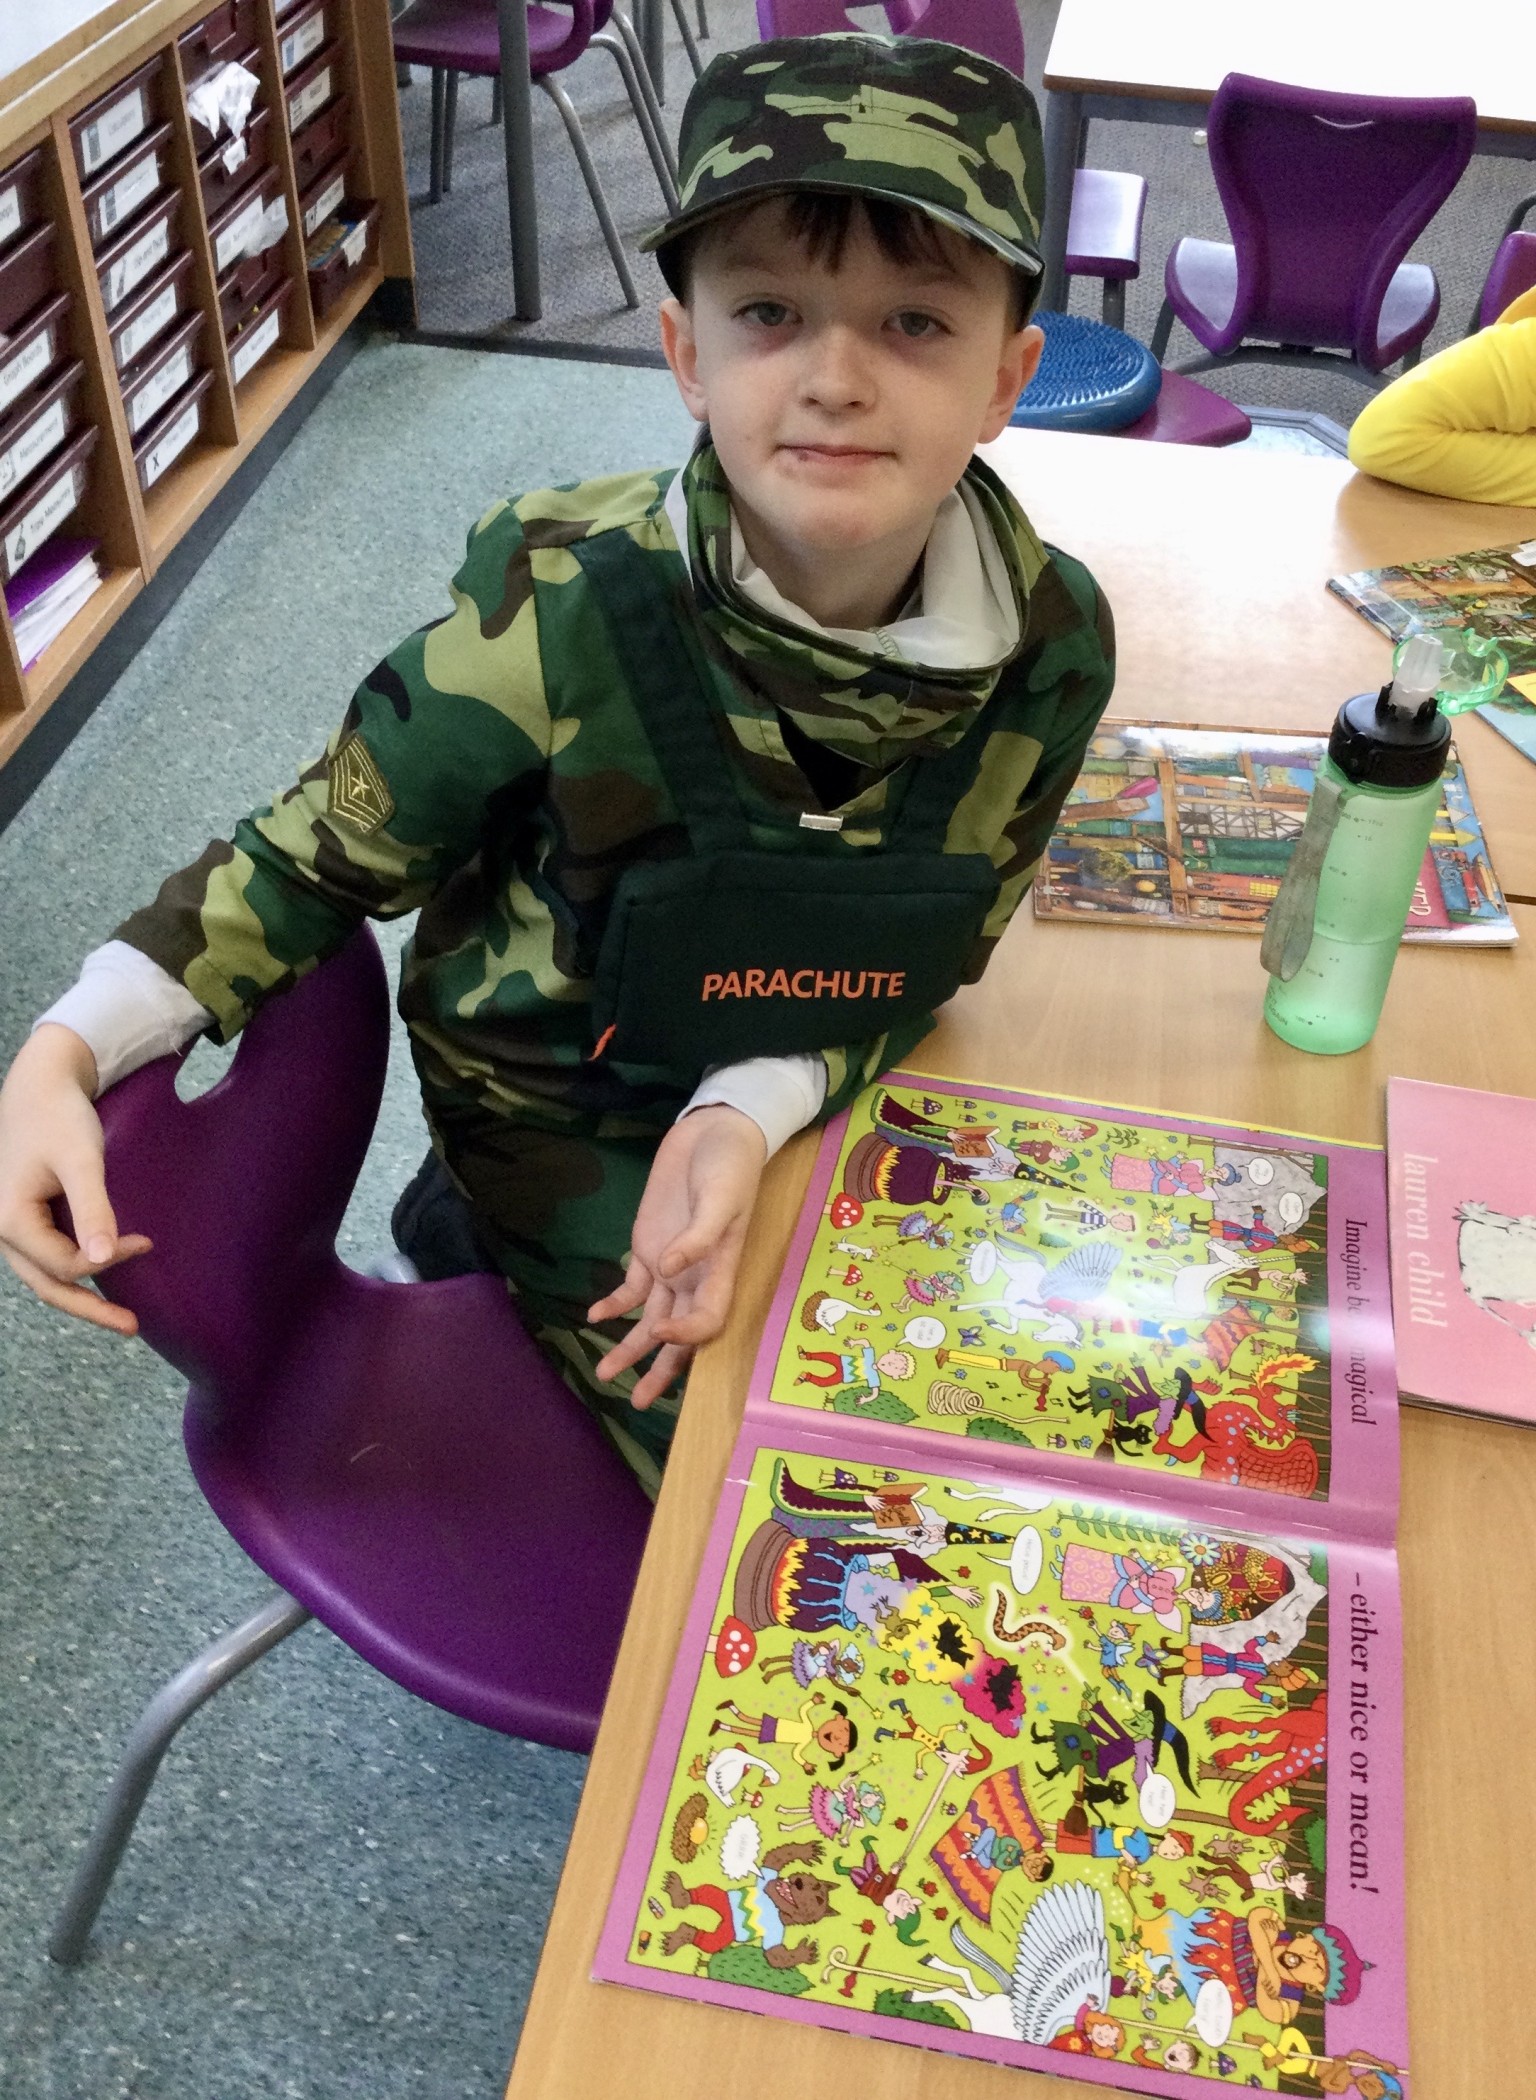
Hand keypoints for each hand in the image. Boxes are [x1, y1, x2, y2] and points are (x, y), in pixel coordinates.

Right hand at [0, 1024, 150, 1333]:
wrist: (39, 1085)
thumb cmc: (58, 1117)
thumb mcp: (80, 1160)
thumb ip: (92, 1208)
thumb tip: (104, 1257)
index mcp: (9, 1220)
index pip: (64, 1265)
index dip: (108, 1261)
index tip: (146, 1241)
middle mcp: (1, 1231)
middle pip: (48, 1286)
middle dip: (90, 1309)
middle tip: (134, 1327)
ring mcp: (10, 1228)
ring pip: (45, 1277)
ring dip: (82, 1296)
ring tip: (122, 1316)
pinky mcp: (23, 1219)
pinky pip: (46, 1258)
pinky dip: (74, 1271)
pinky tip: (100, 1275)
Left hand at [589, 1103, 765, 1409]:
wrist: (715, 1133)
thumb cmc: (729, 1166)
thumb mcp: (721, 1198)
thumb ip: (698, 1236)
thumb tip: (669, 1270)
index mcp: (722, 1270)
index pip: (707, 1319)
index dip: (687, 1336)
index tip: (661, 1333)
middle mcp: (696, 1276)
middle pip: (679, 1335)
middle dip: (660, 1368)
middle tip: (639, 1402)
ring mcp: (670, 1264)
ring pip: (650, 1319)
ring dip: (630, 1347)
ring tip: (605, 1375)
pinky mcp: (648, 1246)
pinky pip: (632, 1287)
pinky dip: (614, 1304)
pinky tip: (595, 1318)